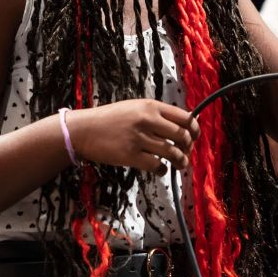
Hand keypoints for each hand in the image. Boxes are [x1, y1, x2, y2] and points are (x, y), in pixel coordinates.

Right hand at [65, 99, 199, 174]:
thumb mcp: (134, 107)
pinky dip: (162, 171)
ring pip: (173, 153)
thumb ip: (156, 114)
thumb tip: (180, 126)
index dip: (194, 130)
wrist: (82, 129)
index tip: (194, 137)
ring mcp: (139, 138)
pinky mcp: (130, 156)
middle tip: (185, 153)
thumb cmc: (109, 119)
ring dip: (180, 161)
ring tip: (179, 164)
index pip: (185, 117)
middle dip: (188, 147)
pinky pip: (157, 166)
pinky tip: (160, 170)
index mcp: (151, 106)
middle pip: (182, 136)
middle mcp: (148, 120)